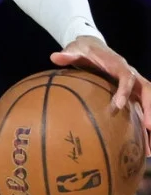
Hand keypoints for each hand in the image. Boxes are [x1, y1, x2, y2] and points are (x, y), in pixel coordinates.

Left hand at [52, 36, 150, 150]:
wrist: (93, 46)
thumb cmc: (84, 50)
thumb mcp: (75, 50)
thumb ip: (67, 54)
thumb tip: (54, 57)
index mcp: (118, 65)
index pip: (127, 77)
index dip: (124, 91)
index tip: (118, 105)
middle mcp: (131, 75)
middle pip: (148, 90)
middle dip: (150, 108)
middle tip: (148, 127)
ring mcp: (134, 86)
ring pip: (149, 102)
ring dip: (150, 121)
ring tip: (149, 148)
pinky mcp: (132, 94)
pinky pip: (142, 110)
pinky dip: (144, 128)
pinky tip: (144, 147)